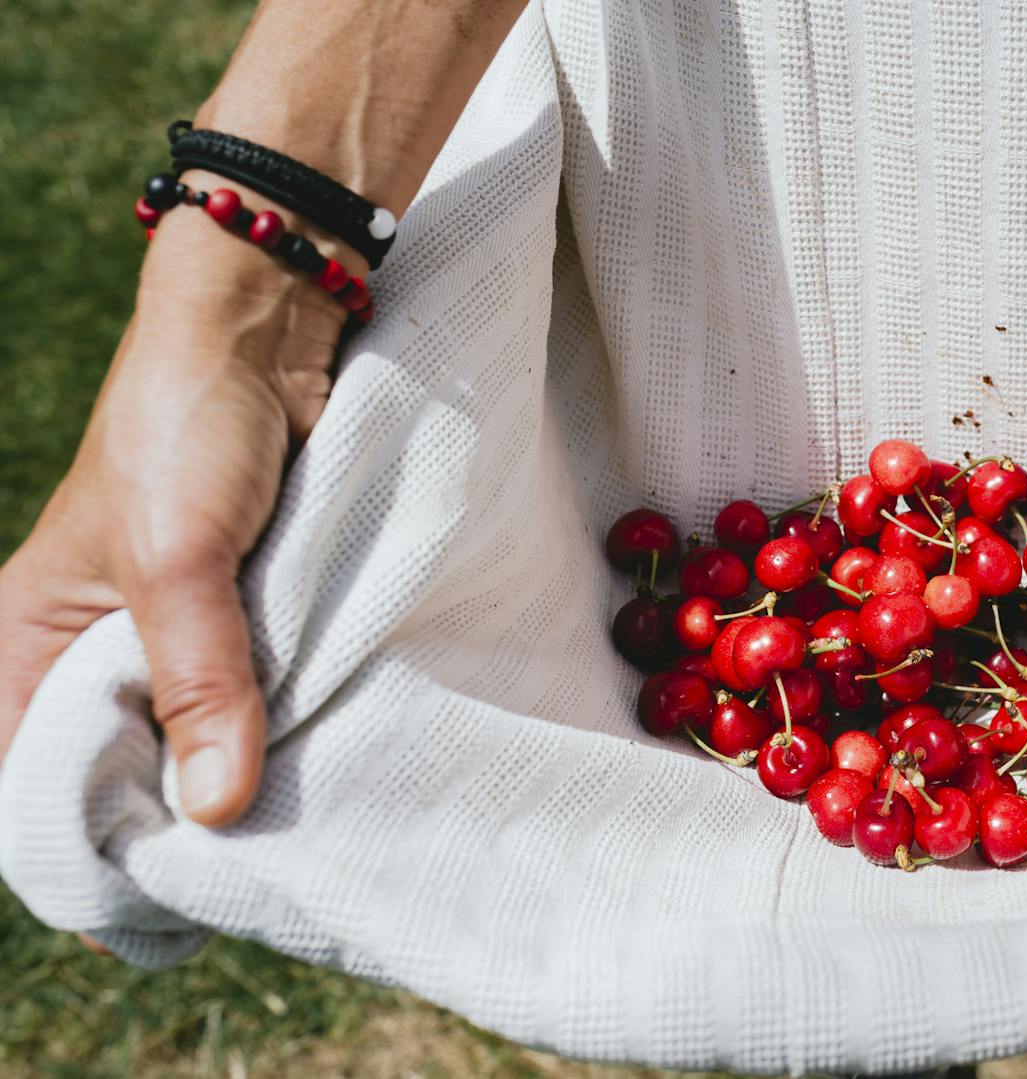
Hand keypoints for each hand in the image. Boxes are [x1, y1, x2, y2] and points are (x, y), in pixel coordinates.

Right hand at [0, 210, 345, 825]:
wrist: (270, 334)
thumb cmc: (186, 430)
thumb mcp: (179, 560)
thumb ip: (200, 681)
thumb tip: (216, 811)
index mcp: (25, 645)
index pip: (28, 785)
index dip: (84, 849)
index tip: (158, 908)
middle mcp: (90, 654)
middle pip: (119, 778)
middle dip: (173, 826)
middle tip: (250, 879)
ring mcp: (171, 640)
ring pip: (194, 743)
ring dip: (237, 781)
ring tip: (292, 842)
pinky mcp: (243, 621)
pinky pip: (252, 699)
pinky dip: (279, 733)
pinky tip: (321, 776)